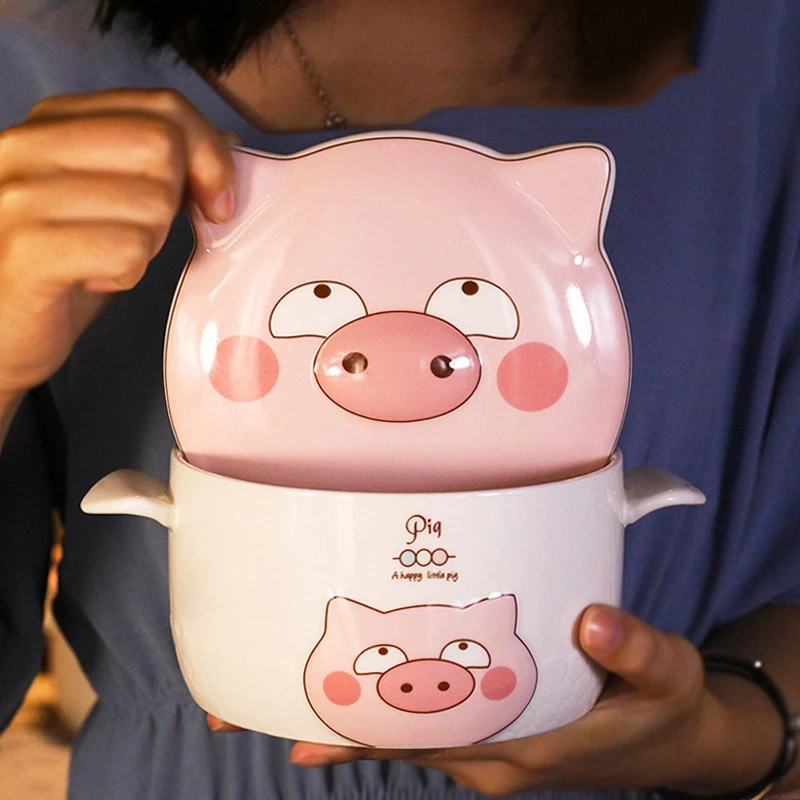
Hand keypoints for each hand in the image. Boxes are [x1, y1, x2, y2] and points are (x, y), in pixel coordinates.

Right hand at [0, 88, 235, 401]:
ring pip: (151, 202)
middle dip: (174, 203)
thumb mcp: (115, 203)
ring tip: (105, 258)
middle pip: (162, 147)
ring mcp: (21, 197)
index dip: (209, 156)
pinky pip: (128, 250)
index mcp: (54, 122)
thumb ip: (160, 165)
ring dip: (147, 244)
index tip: (216, 202)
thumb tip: (227, 141)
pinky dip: (126, 273)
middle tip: (142, 236)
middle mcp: (28, 146)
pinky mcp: (28, 251)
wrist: (1, 329)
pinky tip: (93, 280)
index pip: (163, 107)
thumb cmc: (66, 267)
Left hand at [280, 605, 783, 795]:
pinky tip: (349, 694)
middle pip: (399, 740)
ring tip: (277, 692)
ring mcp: (487, 746)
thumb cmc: (664, 708)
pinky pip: (425, 726)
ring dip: (348, 716)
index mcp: (527, 743)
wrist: (673, 739)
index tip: (301, 731)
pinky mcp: (491, 732)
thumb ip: (636, 649)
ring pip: (404, 734)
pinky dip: (384, 712)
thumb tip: (594, 620)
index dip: (368, 735)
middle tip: (249, 707)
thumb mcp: (667, 676)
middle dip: (331, 724)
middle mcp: (493, 752)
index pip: (433, 740)